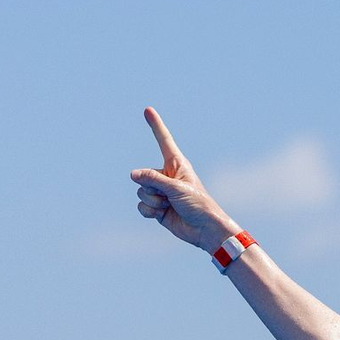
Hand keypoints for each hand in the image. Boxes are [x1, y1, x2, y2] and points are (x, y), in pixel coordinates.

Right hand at [130, 107, 236, 251]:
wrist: (206, 230)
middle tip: (170, 197)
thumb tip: (133, 175)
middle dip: (152, 188)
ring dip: (152, 201)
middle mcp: (167, 176)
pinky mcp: (158, 208)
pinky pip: (141, 206)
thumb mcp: (176, 188)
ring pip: (141, 191)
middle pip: (143, 175)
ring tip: (168, 206)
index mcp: (176, 165)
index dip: (156, 126)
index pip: (163, 141)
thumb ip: (153, 179)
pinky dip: (149, 211)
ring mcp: (161, 192)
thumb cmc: (199, 205)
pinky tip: (162, 214)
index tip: (148, 109)